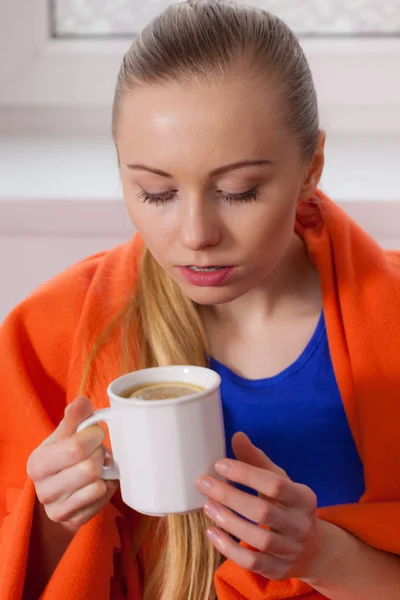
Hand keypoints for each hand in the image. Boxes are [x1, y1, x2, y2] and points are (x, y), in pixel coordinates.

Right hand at [27, 396, 117, 529]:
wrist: (59, 495)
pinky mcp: (74, 521)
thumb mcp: (64, 436)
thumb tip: (81, 401)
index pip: (76, 447)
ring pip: (97, 485)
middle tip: (98, 452)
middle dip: (100, 455)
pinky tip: (99, 482)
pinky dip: (107, 487)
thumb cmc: (63, 458)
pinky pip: (103, 499)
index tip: (96, 434)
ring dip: (104, 472)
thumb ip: (73, 417)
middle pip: (89, 468)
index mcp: (37, 463)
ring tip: (98, 467)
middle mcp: (43, 489)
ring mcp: (58, 509)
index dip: (94, 436)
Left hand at [196, 432, 319, 581]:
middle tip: (204, 483)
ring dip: (228, 522)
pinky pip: (252, 562)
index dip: (246, 473)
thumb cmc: (287, 506)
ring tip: (206, 506)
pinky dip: (229, 549)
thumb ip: (257, 461)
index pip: (275, 484)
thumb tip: (237, 436)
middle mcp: (300, 525)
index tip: (219, 464)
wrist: (312, 549)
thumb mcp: (279, 481)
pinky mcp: (279, 570)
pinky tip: (211, 532)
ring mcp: (291, 550)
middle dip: (230, 496)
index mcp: (303, 498)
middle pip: (263, 513)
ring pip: (258, 540)